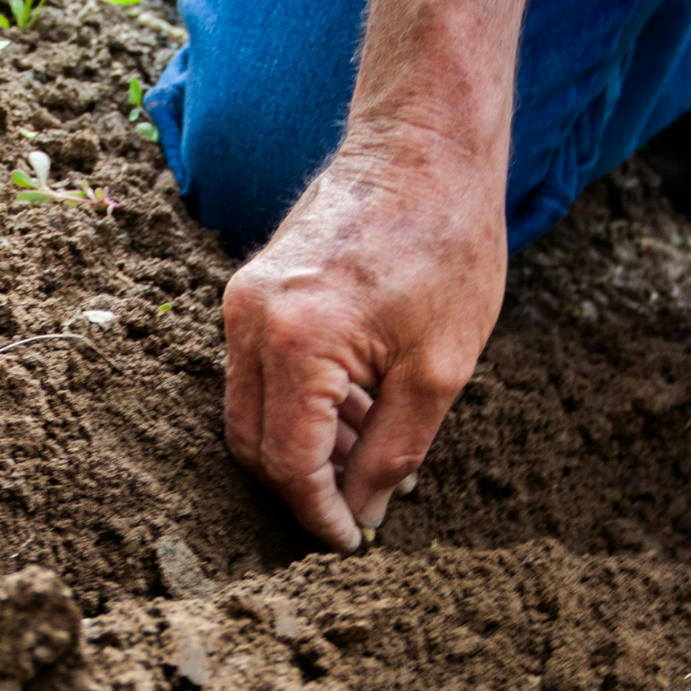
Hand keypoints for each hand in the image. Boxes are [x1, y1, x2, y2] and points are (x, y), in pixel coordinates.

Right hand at [222, 130, 506, 551]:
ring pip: (252, 412)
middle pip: (253, 445)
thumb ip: (393, 452)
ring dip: (305, 447)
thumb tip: (363, 514)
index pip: (288, 464)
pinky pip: (260, 373)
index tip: (351, 543)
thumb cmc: (447, 246)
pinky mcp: (252, 289)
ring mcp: (243, 301)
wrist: (424, 146)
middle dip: (303, 488)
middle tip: (359, 510)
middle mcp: (250, 321)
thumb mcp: (440, 370)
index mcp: (296, 342)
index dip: (318, 515)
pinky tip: (359, 409)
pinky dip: (301, 406)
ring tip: (373, 451)